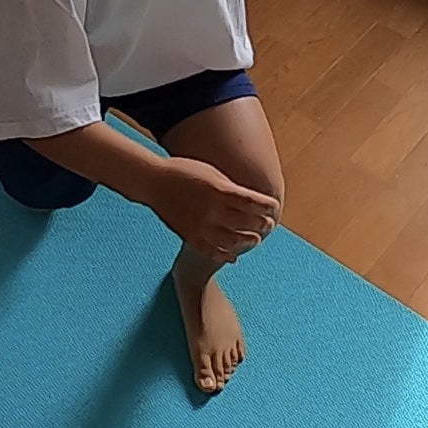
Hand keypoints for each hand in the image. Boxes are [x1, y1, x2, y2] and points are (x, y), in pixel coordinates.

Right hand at [145, 157, 279, 261]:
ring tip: (254, 239)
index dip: (267, 207)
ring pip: (232, 241)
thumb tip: (251, 201)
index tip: (274, 207)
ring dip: (247, 241)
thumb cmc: (184, 171)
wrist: (153, 182)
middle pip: (246, 223)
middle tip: (269, 225)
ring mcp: (201, 226)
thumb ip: (230, 189)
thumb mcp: (212, 173)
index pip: (253, 202)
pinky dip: (226, 255)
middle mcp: (213, 210)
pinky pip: (212, 251)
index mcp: (220, 190)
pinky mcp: (190, 236)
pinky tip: (234, 255)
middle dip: (262, 224)